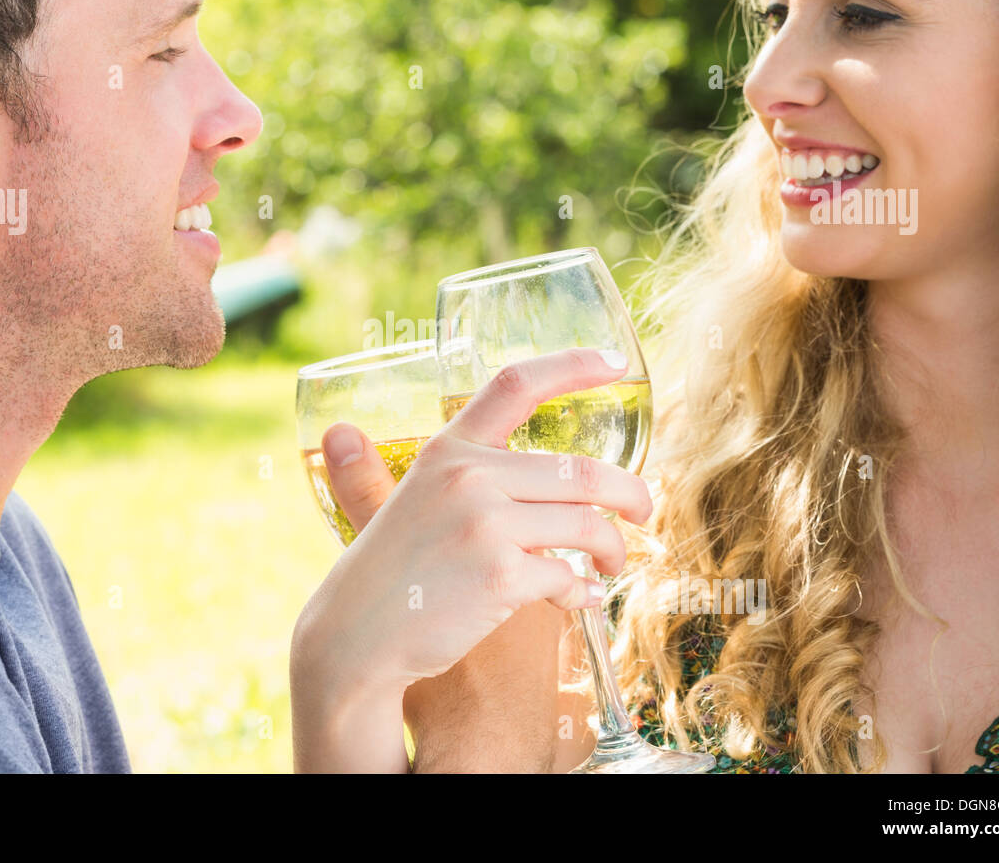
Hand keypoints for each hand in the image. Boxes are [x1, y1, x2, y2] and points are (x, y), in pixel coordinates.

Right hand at [293, 347, 652, 700]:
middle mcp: (467, 476)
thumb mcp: (400, 501)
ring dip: (616, 548)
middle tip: (642, 510)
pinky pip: (569, 575)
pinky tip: (582, 598)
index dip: (573, 365)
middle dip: (630, 493)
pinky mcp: (500, 576)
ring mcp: (484, 524)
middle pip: (582, 470)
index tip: (618, 362)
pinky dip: (584, 591)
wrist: (356, 636)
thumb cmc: (387, 572)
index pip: (516, 384)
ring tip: (615, 563)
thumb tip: (372, 439)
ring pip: (587, 524)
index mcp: (447, 450)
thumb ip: (433, 474)